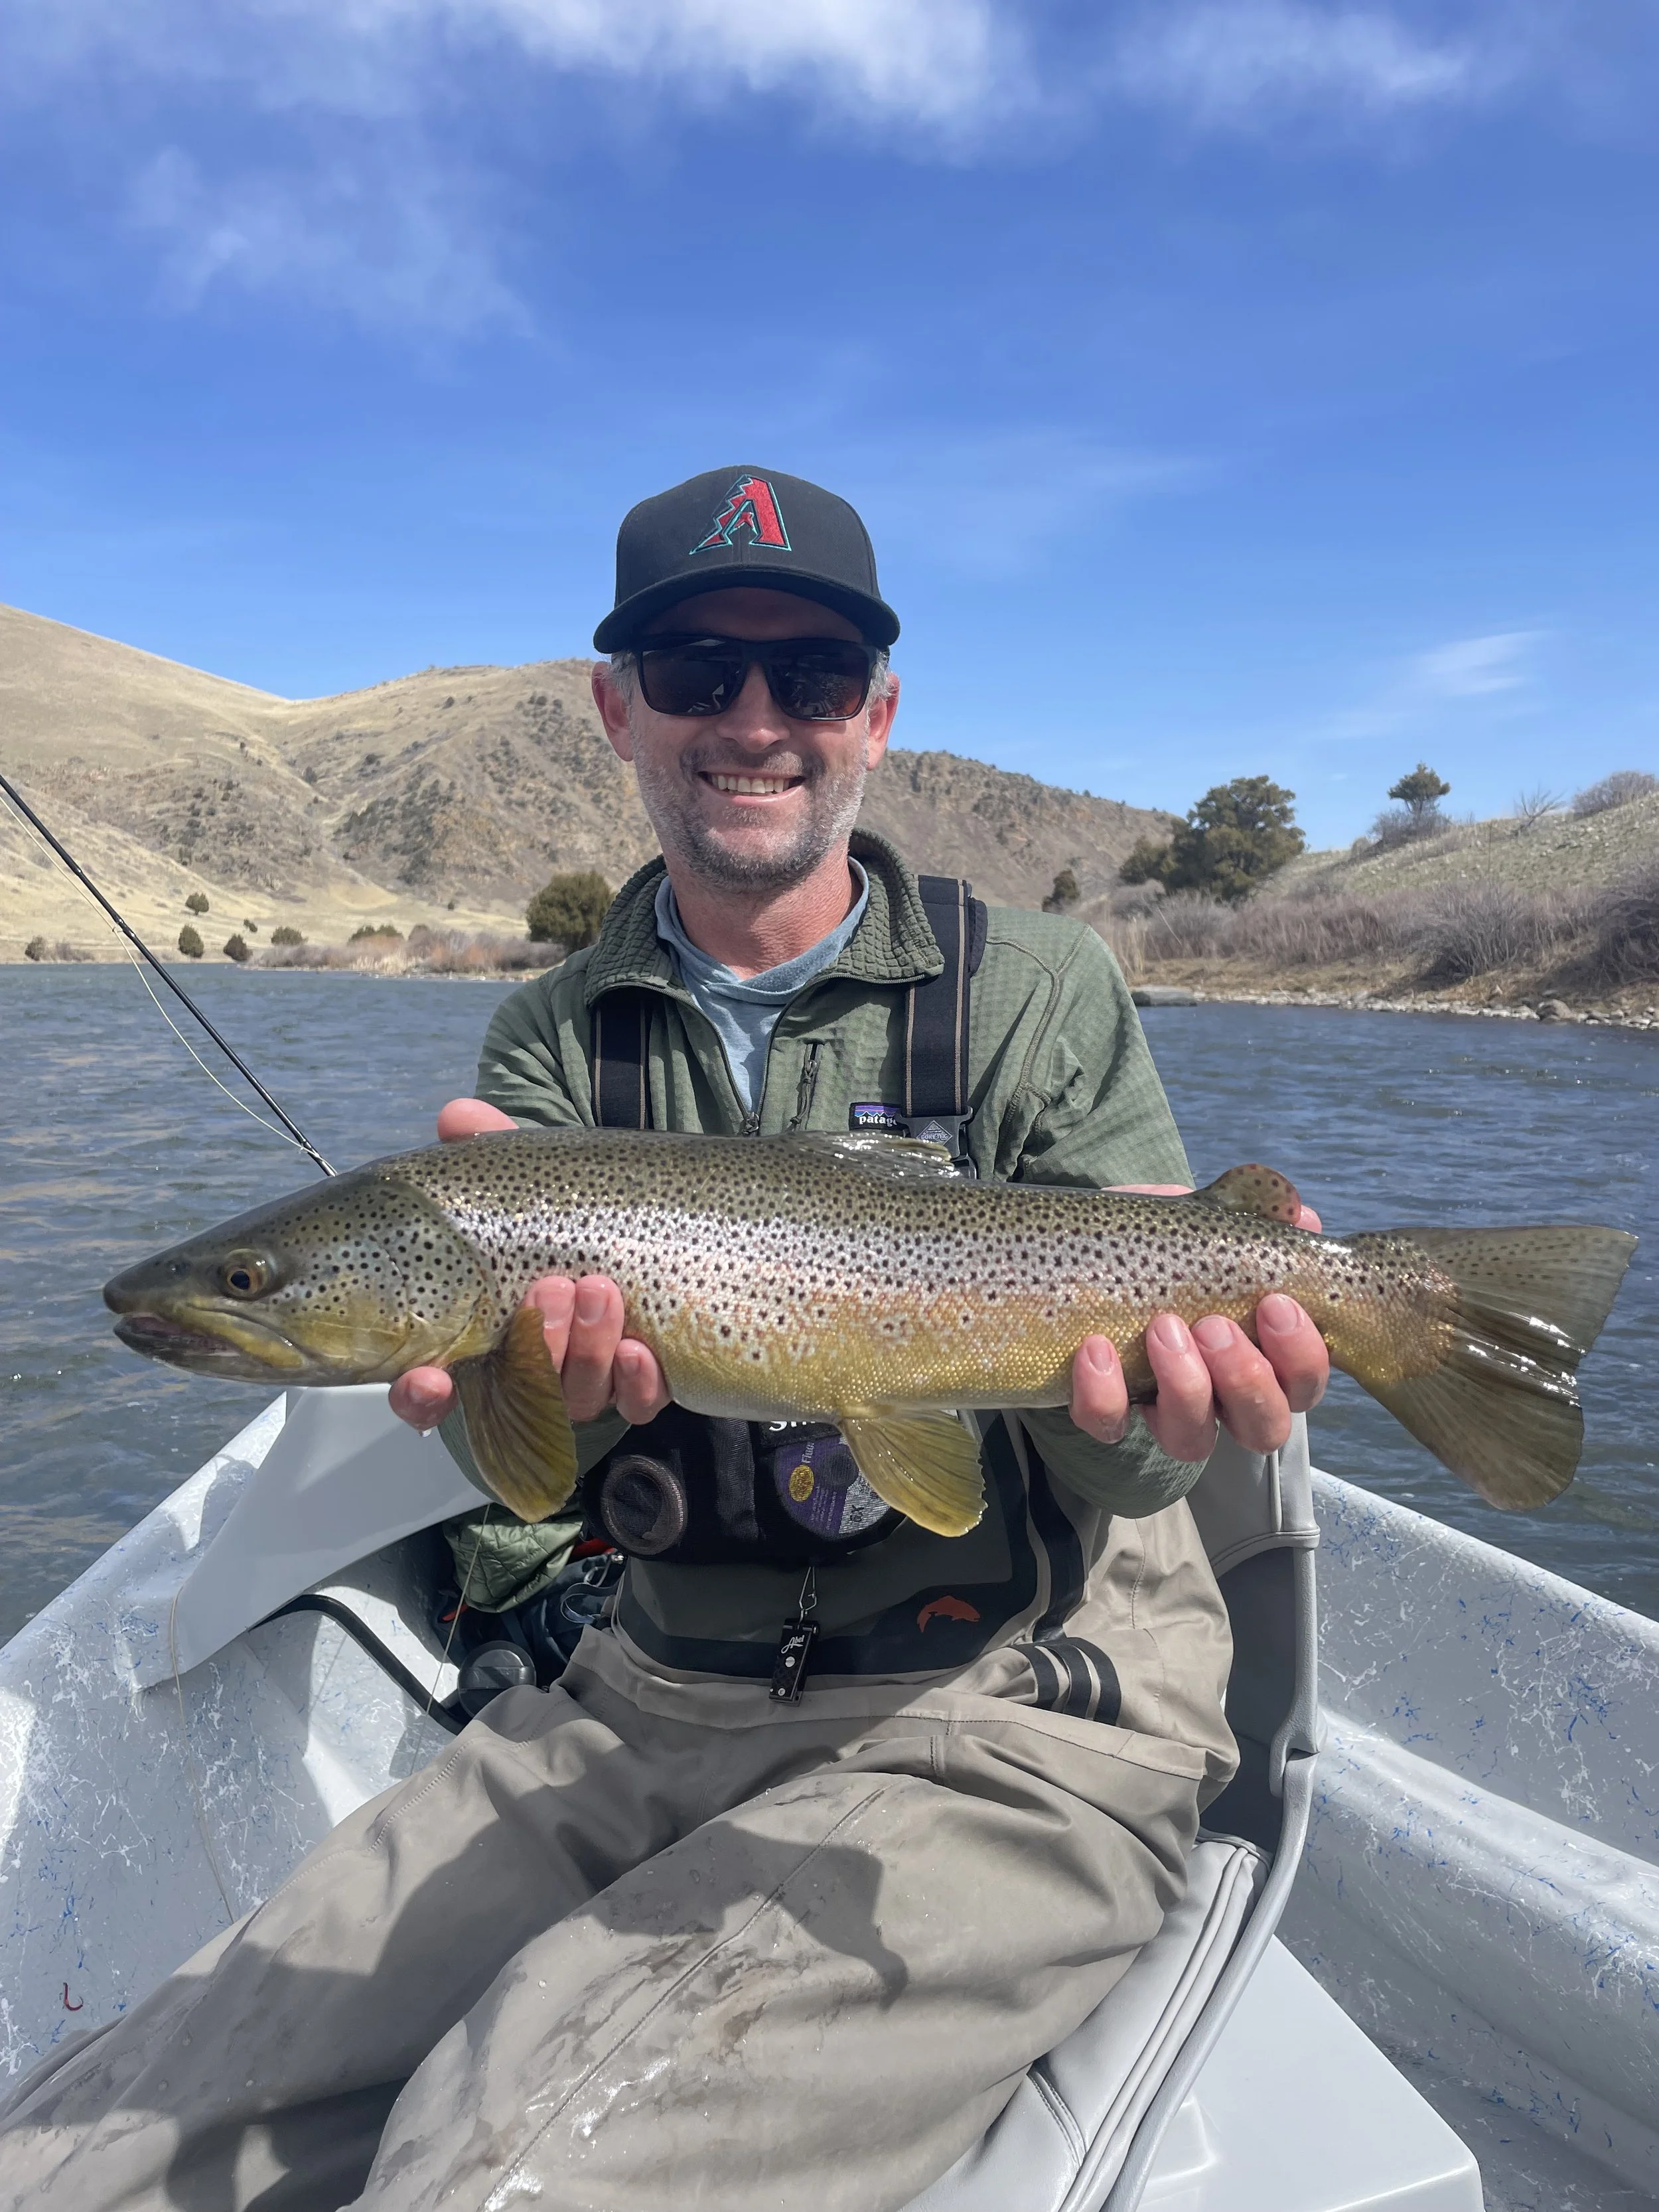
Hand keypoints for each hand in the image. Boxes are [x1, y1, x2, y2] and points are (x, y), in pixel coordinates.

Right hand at [388, 1101, 671, 1433]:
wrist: (655, 1228)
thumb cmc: (565, 1213)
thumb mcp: (529, 1181)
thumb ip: (489, 1152)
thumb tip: (456, 1115)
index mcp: (479, 1338)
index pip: (434, 1390)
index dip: (423, 1396)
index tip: (427, 1379)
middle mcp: (527, 1373)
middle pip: (518, 1389)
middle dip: (535, 1344)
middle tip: (550, 1288)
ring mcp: (584, 1384)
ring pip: (578, 1395)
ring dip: (586, 1349)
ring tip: (600, 1289)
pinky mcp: (639, 1388)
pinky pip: (636, 1403)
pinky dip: (636, 1383)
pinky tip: (642, 1352)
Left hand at [1067, 1183, 1328, 1461]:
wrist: (1082, 1250)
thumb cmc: (1164, 1245)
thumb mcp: (1203, 1222)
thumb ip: (1252, 1215)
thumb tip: (1299, 1213)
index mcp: (1261, 1356)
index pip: (1304, 1383)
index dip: (1301, 1355)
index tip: (1274, 1302)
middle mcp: (1221, 1398)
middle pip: (1263, 1428)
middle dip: (1247, 1379)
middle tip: (1215, 1325)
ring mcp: (1164, 1411)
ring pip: (1192, 1440)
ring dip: (1185, 1387)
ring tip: (1163, 1327)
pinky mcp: (1107, 1411)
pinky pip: (1110, 1425)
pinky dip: (1105, 1394)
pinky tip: (1096, 1347)